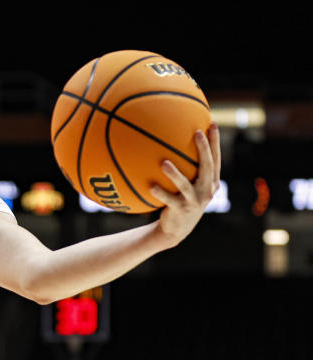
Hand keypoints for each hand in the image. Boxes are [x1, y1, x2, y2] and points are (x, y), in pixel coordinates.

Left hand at [151, 123, 220, 246]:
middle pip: (208, 167)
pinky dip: (160, 192)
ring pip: (185, 185)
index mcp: (211, 182)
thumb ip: (187, 168)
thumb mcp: (188, 185)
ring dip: (175, 174)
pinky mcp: (181, 210)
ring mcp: (194, 201)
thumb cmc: (180, 201)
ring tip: (164, 163)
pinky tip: (150, 186)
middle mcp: (206, 190)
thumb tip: (171, 142)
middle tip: (197, 133)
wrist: (177, 229)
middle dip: (204, 149)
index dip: (215, 142)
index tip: (213, 124)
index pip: (215, 159)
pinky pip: (169, 200)